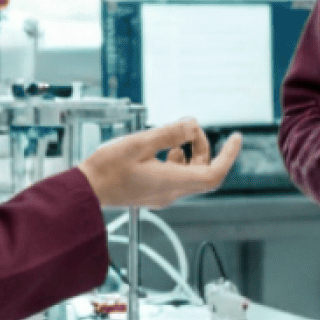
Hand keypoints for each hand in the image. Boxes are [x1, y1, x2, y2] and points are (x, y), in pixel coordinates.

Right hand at [80, 118, 240, 207]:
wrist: (84, 192)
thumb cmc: (106, 169)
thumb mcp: (139, 143)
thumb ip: (169, 133)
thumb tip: (193, 124)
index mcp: (172, 182)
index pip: (214, 174)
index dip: (229, 155)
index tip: (236, 137)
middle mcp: (171, 193)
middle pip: (203, 171)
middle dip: (203, 147)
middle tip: (189, 128)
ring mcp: (161, 195)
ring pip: (190, 174)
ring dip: (189, 153)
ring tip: (173, 136)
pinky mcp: (152, 193)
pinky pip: (176, 177)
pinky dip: (176, 160)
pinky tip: (161, 149)